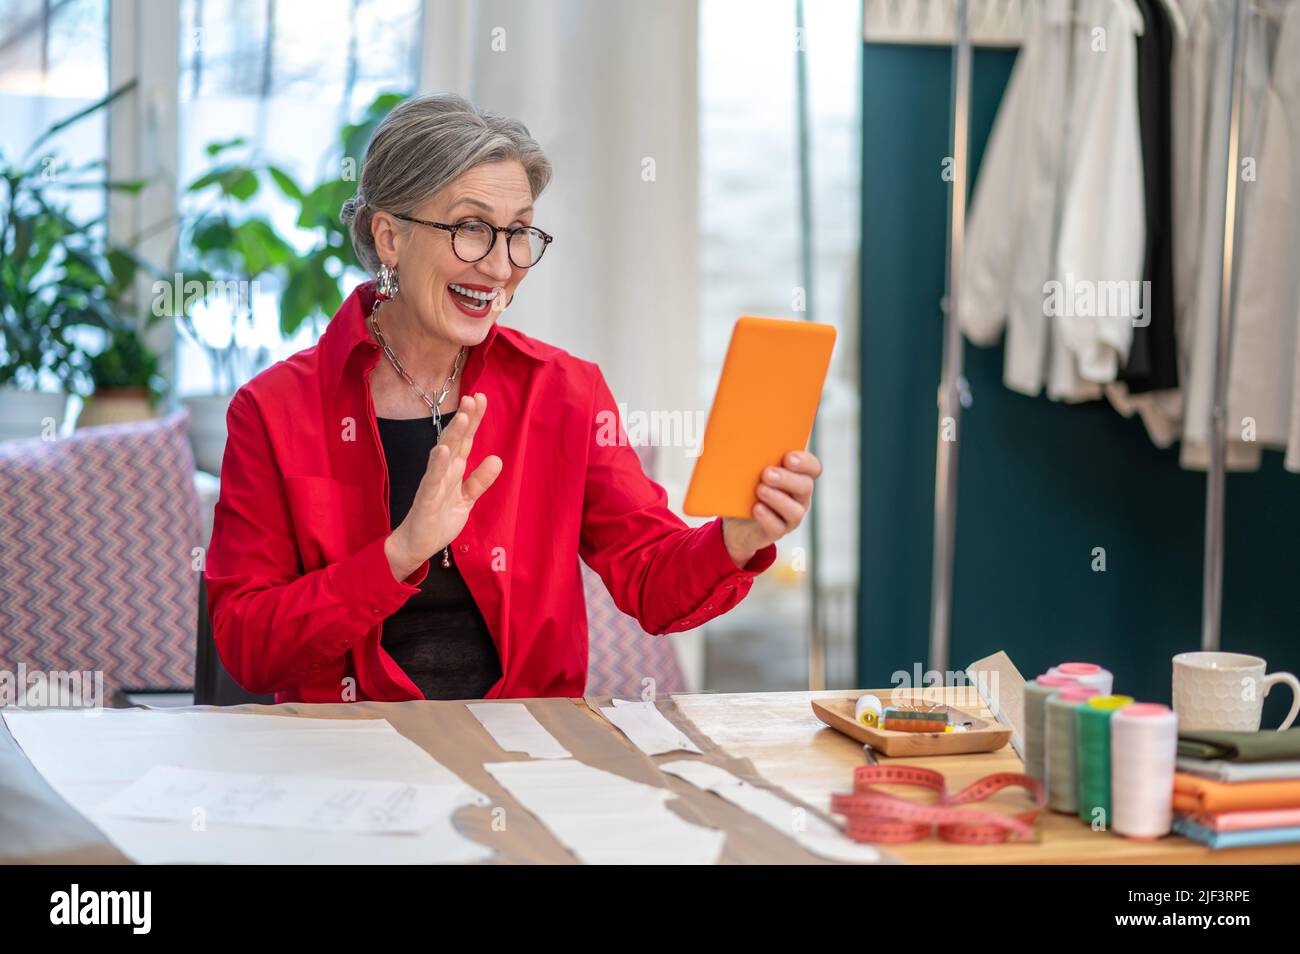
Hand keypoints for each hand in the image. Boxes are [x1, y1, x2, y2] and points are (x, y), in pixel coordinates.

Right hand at [385, 392, 502, 579]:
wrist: (416, 546)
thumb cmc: (439, 519)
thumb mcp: (466, 499)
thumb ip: (480, 480)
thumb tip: (497, 458)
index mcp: (453, 470)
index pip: (466, 440)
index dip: (474, 420)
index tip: (481, 398)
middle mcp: (443, 472)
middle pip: (455, 440)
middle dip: (465, 420)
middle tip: (473, 398)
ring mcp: (433, 483)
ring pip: (444, 455)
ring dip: (453, 435)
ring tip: (463, 417)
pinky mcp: (426, 499)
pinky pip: (432, 480)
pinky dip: (438, 465)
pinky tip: (443, 450)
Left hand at [721, 451, 822, 568]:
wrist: (736, 521)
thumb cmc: (746, 488)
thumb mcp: (749, 470)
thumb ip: (754, 457)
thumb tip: (739, 436)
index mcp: (797, 476)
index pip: (813, 467)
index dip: (805, 462)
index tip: (788, 457)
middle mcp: (799, 496)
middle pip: (805, 487)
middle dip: (787, 479)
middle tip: (767, 473)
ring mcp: (790, 516)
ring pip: (795, 510)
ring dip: (777, 499)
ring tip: (760, 490)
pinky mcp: (777, 531)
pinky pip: (777, 527)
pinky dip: (767, 517)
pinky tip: (756, 508)